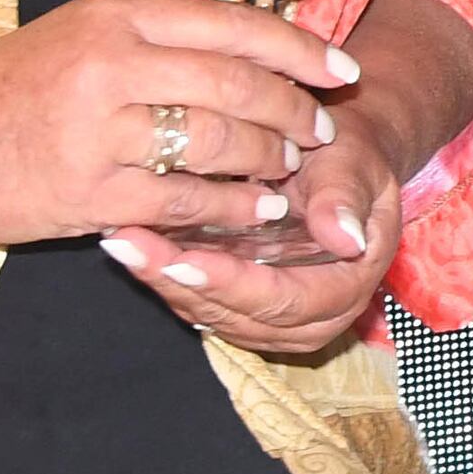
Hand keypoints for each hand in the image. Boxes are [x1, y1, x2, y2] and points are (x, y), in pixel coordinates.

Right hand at [0, 0, 346, 251]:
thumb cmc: (4, 92)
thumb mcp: (77, 38)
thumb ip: (154, 39)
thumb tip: (249, 47)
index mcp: (113, 16)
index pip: (233, 27)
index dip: (299, 51)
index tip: (340, 69)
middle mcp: (109, 65)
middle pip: (238, 85)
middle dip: (294, 110)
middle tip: (320, 129)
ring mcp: (97, 131)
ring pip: (219, 144)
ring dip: (269, 160)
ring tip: (289, 168)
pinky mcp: (87, 193)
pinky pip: (186, 202)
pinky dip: (232, 207)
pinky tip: (256, 210)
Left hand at [110, 120, 400, 358]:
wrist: (331, 156)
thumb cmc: (345, 154)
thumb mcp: (353, 163)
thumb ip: (343, 198)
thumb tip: (346, 239)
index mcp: (346, 290)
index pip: (286, 302)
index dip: (233, 283)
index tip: (185, 259)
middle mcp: (310, 318)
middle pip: (237, 314)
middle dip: (178, 281)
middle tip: (129, 245)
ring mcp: (271, 319)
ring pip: (207, 312)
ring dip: (159, 278)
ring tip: (119, 240)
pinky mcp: (238, 307)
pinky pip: (193, 300)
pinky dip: (159, 274)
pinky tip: (127, 242)